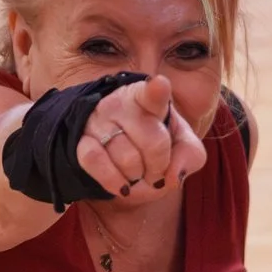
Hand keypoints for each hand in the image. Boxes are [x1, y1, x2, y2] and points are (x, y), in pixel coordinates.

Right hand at [76, 76, 208, 199]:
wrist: (121, 158)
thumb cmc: (156, 144)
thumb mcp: (183, 146)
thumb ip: (190, 155)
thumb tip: (173, 177)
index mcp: (149, 97)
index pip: (152, 93)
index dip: (156, 91)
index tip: (160, 86)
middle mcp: (121, 103)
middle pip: (152, 142)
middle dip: (159, 166)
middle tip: (156, 169)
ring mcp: (98, 121)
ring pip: (126, 158)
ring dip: (137, 177)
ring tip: (137, 173)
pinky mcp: (81, 141)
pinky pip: (96, 162)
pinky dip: (113, 180)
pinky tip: (122, 186)